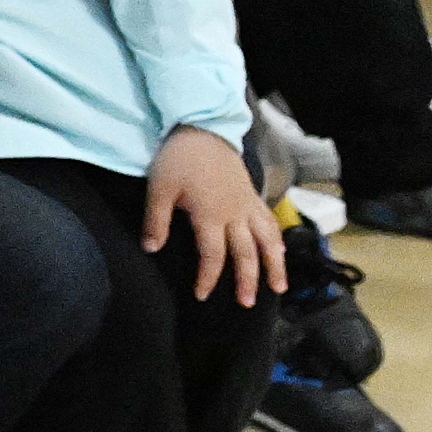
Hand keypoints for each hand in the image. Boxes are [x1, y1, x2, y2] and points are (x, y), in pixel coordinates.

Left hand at [141, 126, 283, 307]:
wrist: (202, 128)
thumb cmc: (178, 158)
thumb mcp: (159, 188)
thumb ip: (156, 220)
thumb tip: (151, 249)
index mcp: (211, 215)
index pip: (213, 255)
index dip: (209, 278)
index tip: (201, 295)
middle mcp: (235, 213)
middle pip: (246, 253)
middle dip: (247, 280)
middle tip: (246, 303)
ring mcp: (247, 204)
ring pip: (267, 239)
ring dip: (274, 264)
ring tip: (279, 287)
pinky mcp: (252, 194)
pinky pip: (270, 221)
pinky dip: (276, 239)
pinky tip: (279, 251)